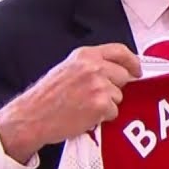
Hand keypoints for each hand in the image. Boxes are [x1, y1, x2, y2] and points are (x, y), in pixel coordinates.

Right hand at [0, 43, 141, 162]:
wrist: (32, 117)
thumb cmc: (46, 97)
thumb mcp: (67, 69)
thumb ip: (91, 65)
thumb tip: (115, 70)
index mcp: (85, 55)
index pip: (120, 51)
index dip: (132, 62)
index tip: (136, 70)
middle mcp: (94, 67)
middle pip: (123, 75)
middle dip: (115, 87)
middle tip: (96, 96)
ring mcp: (99, 85)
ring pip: (119, 96)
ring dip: (107, 104)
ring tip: (85, 106)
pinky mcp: (101, 104)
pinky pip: (114, 112)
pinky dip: (103, 117)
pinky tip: (85, 115)